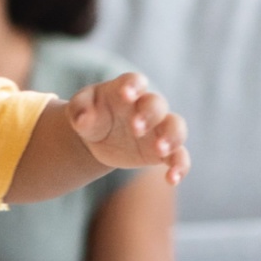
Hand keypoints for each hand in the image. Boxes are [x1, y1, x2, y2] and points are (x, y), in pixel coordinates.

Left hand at [67, 73, 190, 185]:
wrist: (100, 138)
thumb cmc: (92, 115)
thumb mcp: (80, 109)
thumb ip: (80, 109)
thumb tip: (83, 119)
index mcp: (125, 90)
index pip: (134, 81)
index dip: (133, 85)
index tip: (126, 94)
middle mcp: (147, 106)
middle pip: (157, 104)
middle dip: (149, 114)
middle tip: (136, 129)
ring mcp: (158, 128)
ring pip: (176, 127)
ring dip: (171, 137)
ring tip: (160, 150)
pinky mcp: (163, 151)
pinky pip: (179, 156)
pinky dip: (180, 166)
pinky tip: (172, 179)